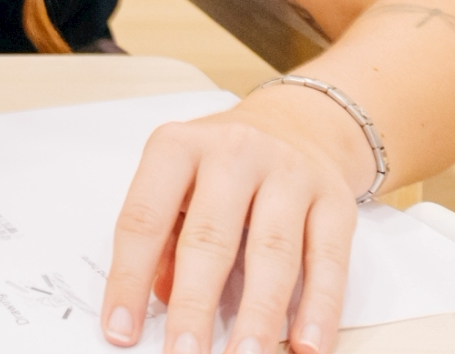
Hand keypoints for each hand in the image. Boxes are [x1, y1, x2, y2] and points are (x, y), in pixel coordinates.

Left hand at [100, 91, 367, 353]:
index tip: (120, 331)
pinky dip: (319, 307)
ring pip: (273, 252)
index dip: (128, 278)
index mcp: (177, 146)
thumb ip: (165, 238)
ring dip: (258, 315)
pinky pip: (328, 260)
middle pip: (209, 237)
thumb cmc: (223, 166)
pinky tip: (307, 344)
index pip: (144, 218)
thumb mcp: (179, 183)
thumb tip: (158, 300)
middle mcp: (233, 152)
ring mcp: (288, 173)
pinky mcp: (334, 200)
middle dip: (195, 304)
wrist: (298, 123)